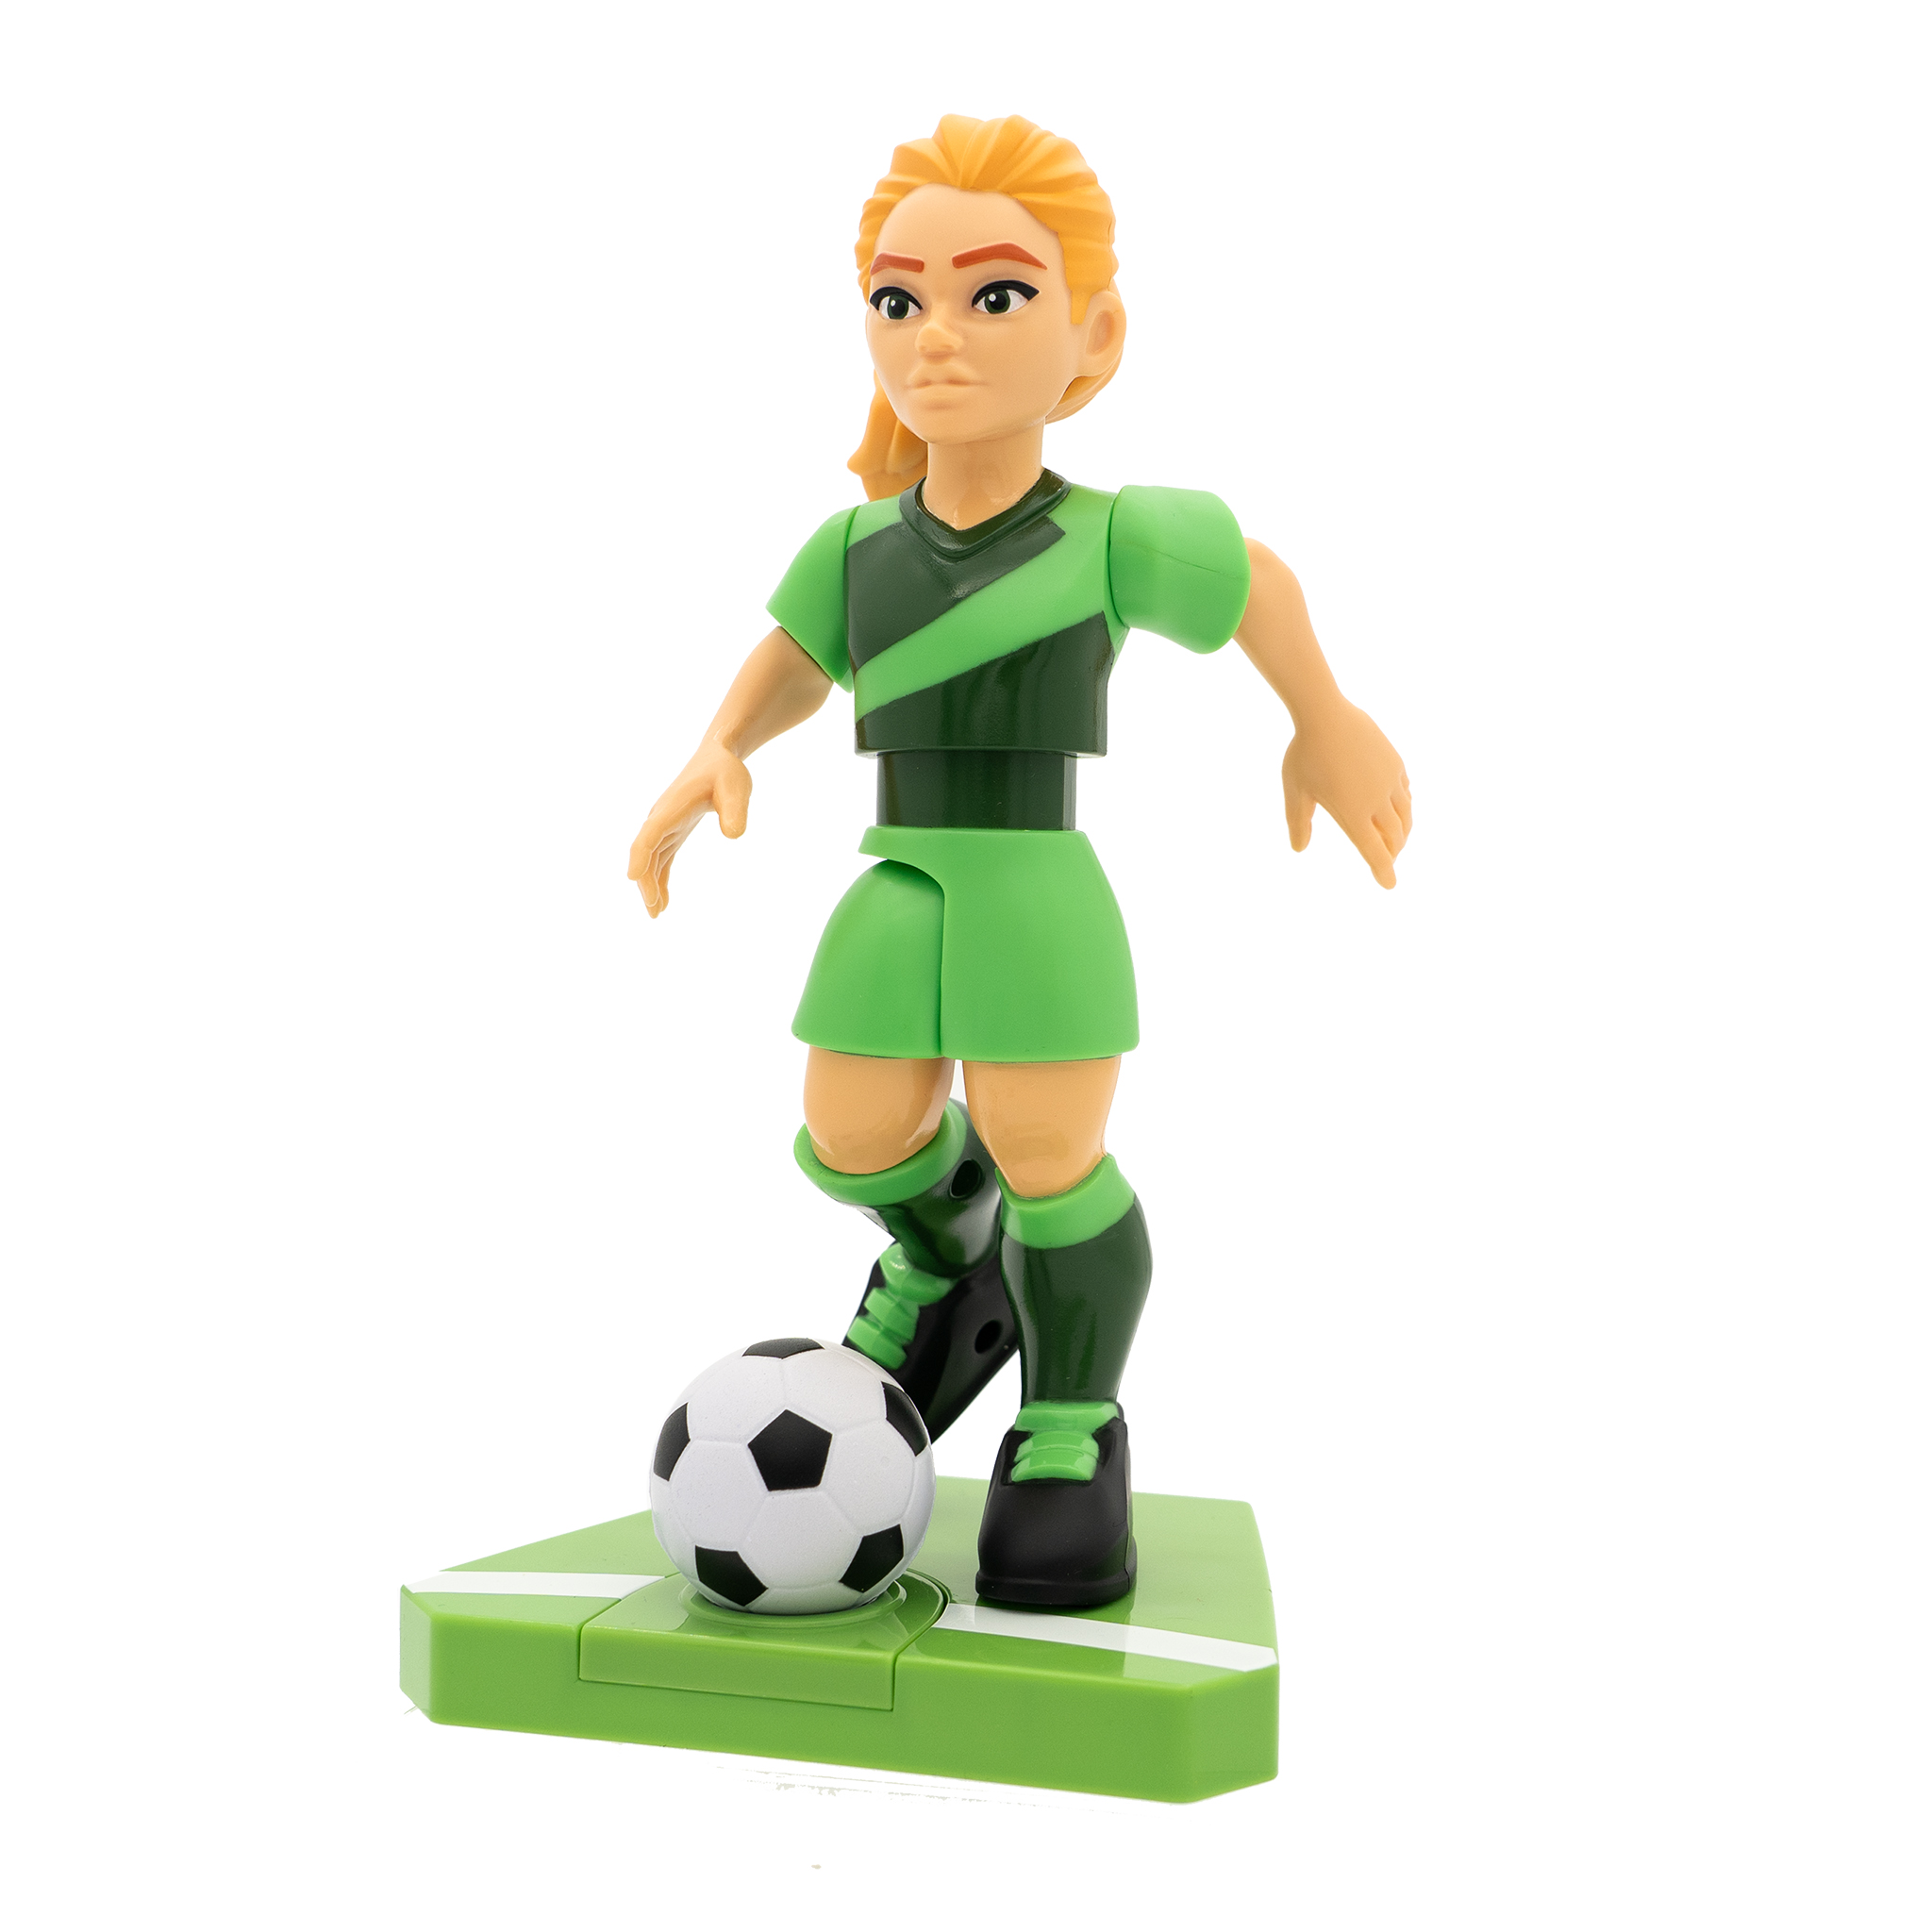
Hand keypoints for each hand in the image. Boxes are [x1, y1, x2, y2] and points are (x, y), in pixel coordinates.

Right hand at [627, 741, 750, 916]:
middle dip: (646, 881)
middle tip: (654, 910)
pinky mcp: (673, 832)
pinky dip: (660, 879)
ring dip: (650, 885)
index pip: (649, 835)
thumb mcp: (736, 786)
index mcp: (672, 807)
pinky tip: (664, 901)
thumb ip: (735, 809)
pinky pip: (661, 859)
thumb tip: (734, 835)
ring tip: (656, 914)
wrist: (716, 756)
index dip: (640, 856)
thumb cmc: (725, 770)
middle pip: (645, 852)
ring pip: (651, 860)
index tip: (633, 878)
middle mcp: (662, 818)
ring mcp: (665, 826)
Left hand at [1281, 700, 1411, 888]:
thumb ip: (1298, 822)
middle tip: (1388, 860)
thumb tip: (1299, 848)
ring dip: (1403, 831)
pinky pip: (1406, 792)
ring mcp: (1390, 780)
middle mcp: (1377, 800)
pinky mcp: (1395, 762)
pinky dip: (1405, 806)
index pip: (1374, 852)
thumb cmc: (1305, 754)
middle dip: (1393, 852)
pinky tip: (1400, 806)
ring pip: (1406, 815)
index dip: (1383, 871)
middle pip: (1395, 836)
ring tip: (1398, 838)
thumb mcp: (1295, 792)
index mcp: (1353, 813)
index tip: (1389, 885)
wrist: (1326, 713)